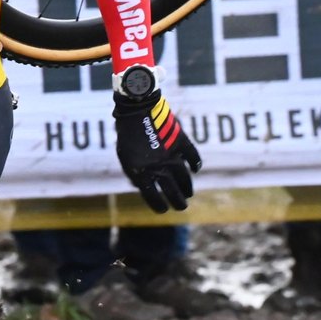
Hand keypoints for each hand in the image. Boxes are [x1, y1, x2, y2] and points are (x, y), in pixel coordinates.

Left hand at [115, 83, 201, 212]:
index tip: (163, 210)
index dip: (158, 206)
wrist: (137, 110)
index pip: (152, 196)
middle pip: (172, 191)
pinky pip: (192, 157)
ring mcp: (172, 155)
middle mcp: (158, 167)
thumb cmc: (127, 134)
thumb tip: (145, 187)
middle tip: (182, 207)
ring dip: (187, 187)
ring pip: (184, 178)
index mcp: (141, 173)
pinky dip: (195, 163)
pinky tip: (195, 169)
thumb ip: (136, 173)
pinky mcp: (181, 142)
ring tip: (188, 193)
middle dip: (178, 201)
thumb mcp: (125, 157)